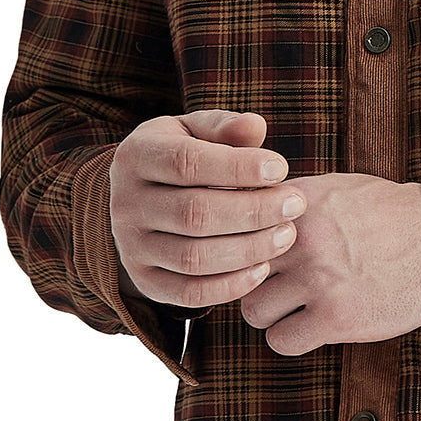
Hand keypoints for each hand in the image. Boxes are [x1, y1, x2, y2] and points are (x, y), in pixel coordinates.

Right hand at [109, 109, 306, 309]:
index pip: (186, 163)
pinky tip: (263, 268)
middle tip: (295, 204)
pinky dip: (231, 286)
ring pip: (194, 258)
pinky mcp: (146, 281)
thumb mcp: (196, 130)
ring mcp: (132, 247)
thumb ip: (225, 127)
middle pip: (194, 214)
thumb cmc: (183, 155)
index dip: (238, 167)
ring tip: (287, 234)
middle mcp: (126, 204)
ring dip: (249, 249)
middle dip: (254, 211)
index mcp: (137, 156)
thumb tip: (255, 126)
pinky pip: (189, 294)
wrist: (142, 196)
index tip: (281, 169)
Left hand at [239, 173, 420, 354]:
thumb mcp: (337, 188)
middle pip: (236, 272)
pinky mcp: (336, 316)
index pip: (234, 229)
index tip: (259, 258)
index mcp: (297, 203)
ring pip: (253, 311)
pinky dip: (293, 339)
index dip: (240, 248)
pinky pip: (282, 342)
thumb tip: (247, 213)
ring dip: (272, 316)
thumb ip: (291, 202)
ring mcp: (318, 278)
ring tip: (298, 310)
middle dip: (253, 284)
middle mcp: (301, 238)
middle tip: (279, 289)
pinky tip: (315, 327)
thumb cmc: (393, 215)